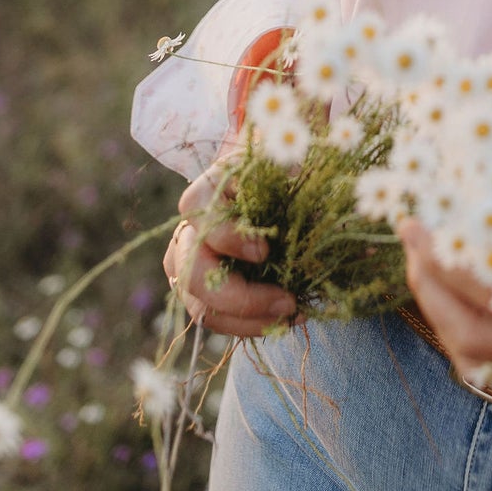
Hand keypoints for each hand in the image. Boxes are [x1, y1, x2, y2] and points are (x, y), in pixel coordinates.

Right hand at [164, 155, 296, 339]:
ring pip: (204, 309)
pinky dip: (250, 325)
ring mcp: (185, 270)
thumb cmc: (268, 175)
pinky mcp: (198, 294)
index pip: (203, 222)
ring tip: (292, 314)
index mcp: (202, 198)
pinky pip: (217, 321)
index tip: (265, 250)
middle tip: (288, 300)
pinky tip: (283, 319)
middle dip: (242, 297)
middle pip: (195, 276)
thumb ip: (287, 175)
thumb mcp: (277, 165)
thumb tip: (306, 193)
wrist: (256, 188)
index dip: (231, 240)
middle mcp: (185, 236)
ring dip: (250, 320)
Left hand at [399, 170, 491, 400]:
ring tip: (428, 268)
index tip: (415, 219)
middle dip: (430, 286)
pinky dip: (473, 344)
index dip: (446, 252)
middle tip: (412, 241)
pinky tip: (459, 304)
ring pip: (485, 363)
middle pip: (478, 333)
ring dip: (443, 317)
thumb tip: (464, 202)